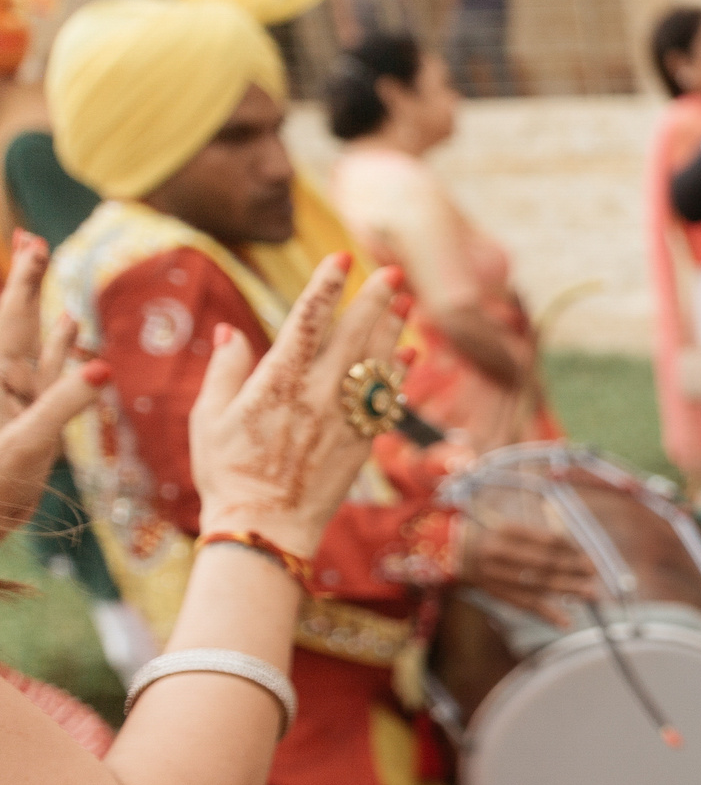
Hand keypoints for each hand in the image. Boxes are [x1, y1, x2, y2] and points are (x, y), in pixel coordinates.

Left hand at [0, 234, 106, 540]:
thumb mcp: (24, 446)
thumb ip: (62, 405)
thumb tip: (101, 367)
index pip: (12, 318)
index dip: (24, 281)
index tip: (34, 243)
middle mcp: (6, 386)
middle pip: (16, 321)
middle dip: (26, 282)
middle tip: (35, 241)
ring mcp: (19, 404)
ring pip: (32, 347)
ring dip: (42, 314)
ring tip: (45, 280)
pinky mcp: (34, 425)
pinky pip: (50, 379)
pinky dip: (60, 353)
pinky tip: (69, 334)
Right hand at [193, 256, 408, 561]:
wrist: (266, 527)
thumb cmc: (227, 473)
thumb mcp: (209, 418)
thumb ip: (225, 371)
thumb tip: (232, 333)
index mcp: (278, 381)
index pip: (307, 320)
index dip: (326, 286)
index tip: (342, 257)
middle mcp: (318, 393)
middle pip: (354, 335)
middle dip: (375, 300)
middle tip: (394, 272)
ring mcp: (345, 418)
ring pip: (376, 364)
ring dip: (393, 330)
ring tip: (405, 303)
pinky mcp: (362, 442)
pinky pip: (388, 400)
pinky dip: (399, 375)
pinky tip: (408, 355)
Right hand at [453, 516, 596, 622]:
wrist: (453, 553)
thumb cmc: (493, 538)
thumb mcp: (511, 529)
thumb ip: (540, 538)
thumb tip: (576, 551)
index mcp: (506, 531)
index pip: (547, 541)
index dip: (572, 550)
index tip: (590, 556)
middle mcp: (499, 552)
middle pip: (544, 563)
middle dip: (574, 569)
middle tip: (595, 573)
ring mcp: (495, 575)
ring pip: (538, 585)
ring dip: (568, 591)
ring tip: (591, 594)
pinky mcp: (495, 594)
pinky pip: (524, 605)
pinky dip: (547, 614)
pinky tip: (565, 622)